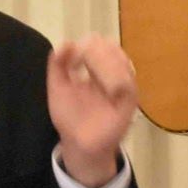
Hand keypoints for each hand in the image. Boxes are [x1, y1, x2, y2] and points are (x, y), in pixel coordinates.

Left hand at [47, 35, 136, 187]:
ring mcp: (121, 89)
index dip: (90, 44)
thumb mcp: (58, 89)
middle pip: (114, 51)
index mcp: (95, 71)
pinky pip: (129, 85)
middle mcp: (111, 77)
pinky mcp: (128, 103)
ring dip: (109, 60)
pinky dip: (118, 79)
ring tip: (93, 66)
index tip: (75, 52)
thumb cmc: (69, 117)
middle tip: (86, 55)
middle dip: (100, 50)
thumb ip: (58, 66)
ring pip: (124, 64)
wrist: (77, 144)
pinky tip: (104, 82)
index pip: (100, 47)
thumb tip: (65, 42)